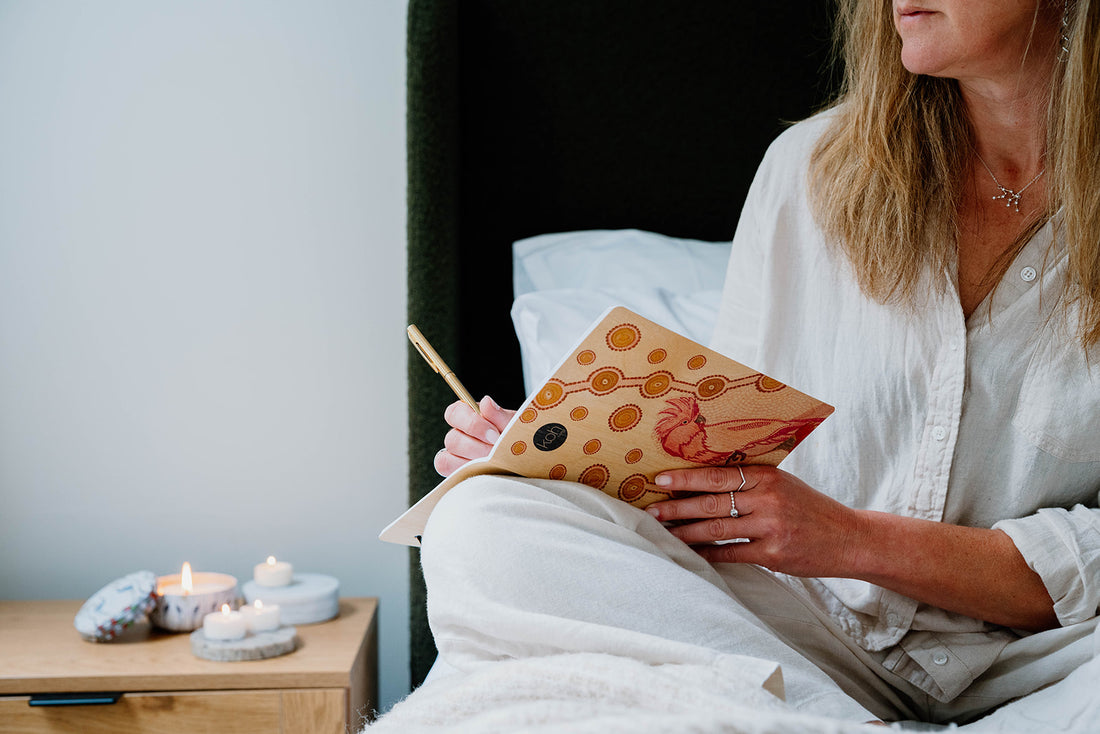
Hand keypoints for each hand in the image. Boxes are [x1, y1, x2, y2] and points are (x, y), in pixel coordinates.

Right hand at [434, 396, 515, 476]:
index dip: (471, 424)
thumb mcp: (515, 425)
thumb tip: (486, 402)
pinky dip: (465, 473)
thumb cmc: (519, 438)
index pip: (455, 413)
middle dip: (478, 447)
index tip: (494, 434)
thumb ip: (500, 415)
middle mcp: (460, 435)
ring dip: (473, 462)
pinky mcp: (458, 473)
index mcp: (470, 416)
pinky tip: (485, 472)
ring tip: (494, 464)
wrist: (529, 459)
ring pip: (448, 459)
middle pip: (452, 439)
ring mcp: (456, 456)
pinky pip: (450, 474)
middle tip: (497, 452)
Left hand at [644, 465, 866, 577]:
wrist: (849, 538)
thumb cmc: (810, 509)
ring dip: (686, 532)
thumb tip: (703, 481)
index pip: (717, 475)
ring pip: (717, 528)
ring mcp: (771, 527)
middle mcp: (768, 498)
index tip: (660, 481)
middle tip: (651, 511)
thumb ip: (750, 482)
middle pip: (711, 501)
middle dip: (677, 507)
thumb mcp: (783, 485)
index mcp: (767, 476)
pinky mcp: (774, 554)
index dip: (686, 479)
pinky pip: (731, 553)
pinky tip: (691, 554)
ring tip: (664, 533)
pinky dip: (709, 554)